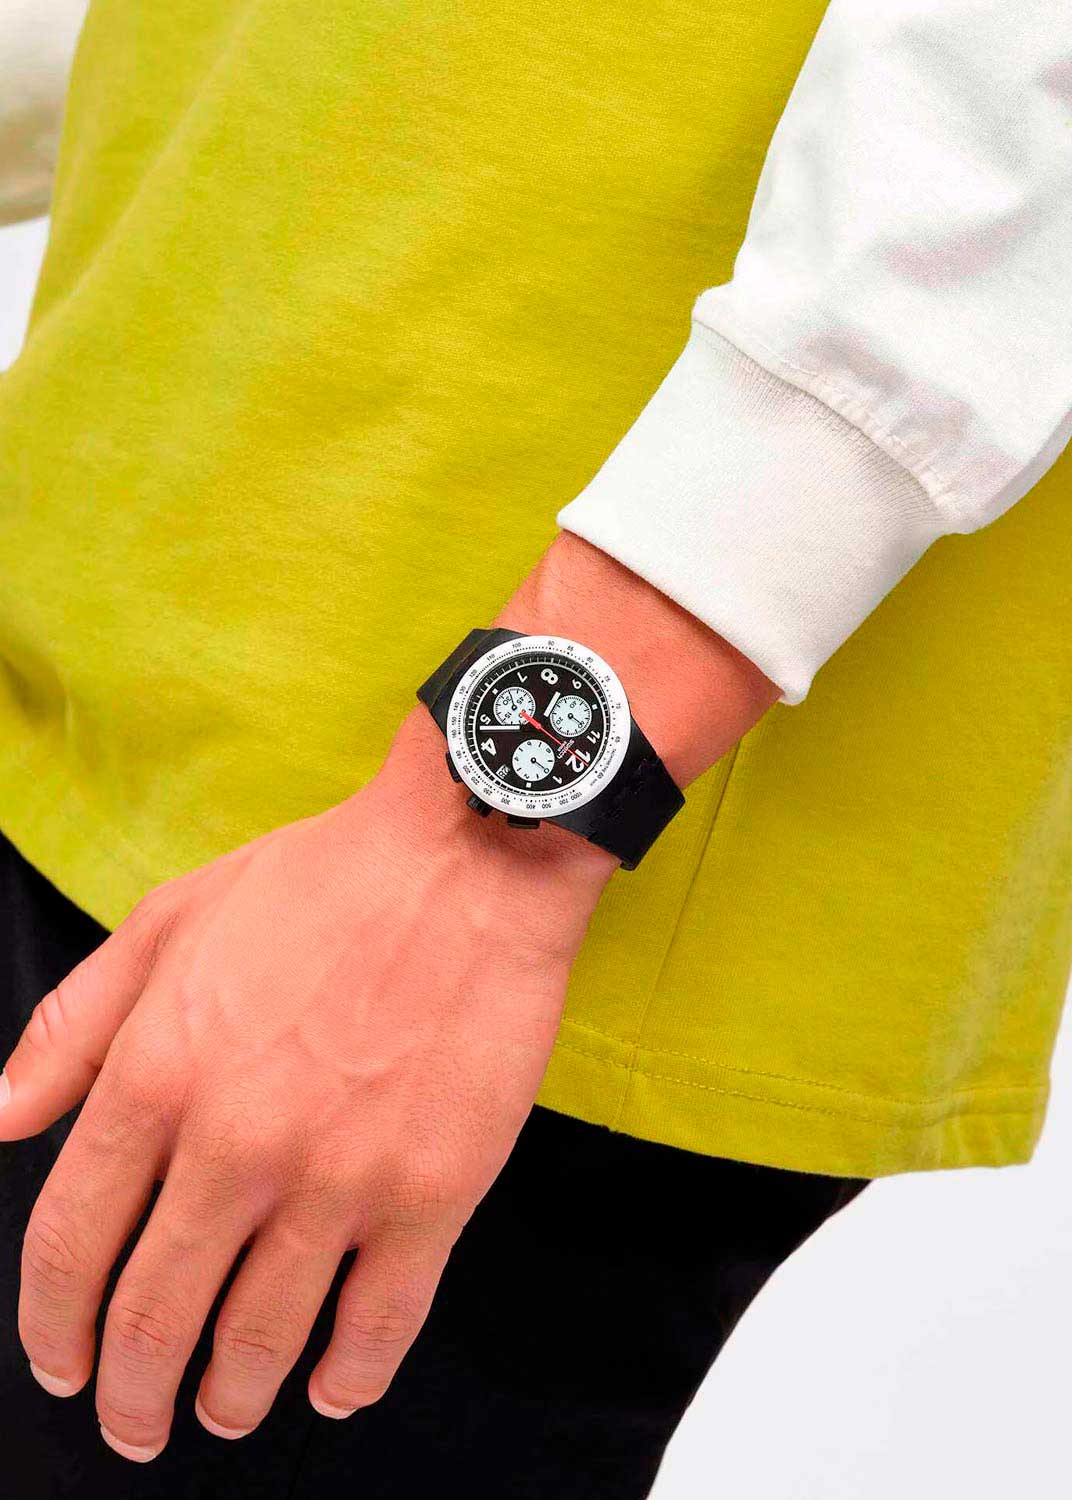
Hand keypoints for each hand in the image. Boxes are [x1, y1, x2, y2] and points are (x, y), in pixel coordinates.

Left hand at [0, 711, 613, 1460]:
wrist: (464, 861)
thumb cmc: (319, 882)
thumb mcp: (167, 922)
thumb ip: (72, 1027)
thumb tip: (1, 1119)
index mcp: (156, 1076)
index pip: (68, 1245)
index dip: (52, 1324)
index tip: (62, 1361)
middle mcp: (235, 1145)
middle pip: (155, 1315)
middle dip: (132, 1393)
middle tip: (135, 1420)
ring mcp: (337, 1179)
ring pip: (258, 1341)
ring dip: (229, 1398)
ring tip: (225, 1410)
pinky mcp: (432, 1194)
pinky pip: (378, 1326)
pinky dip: (346, 1377)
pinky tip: (330, 1387)